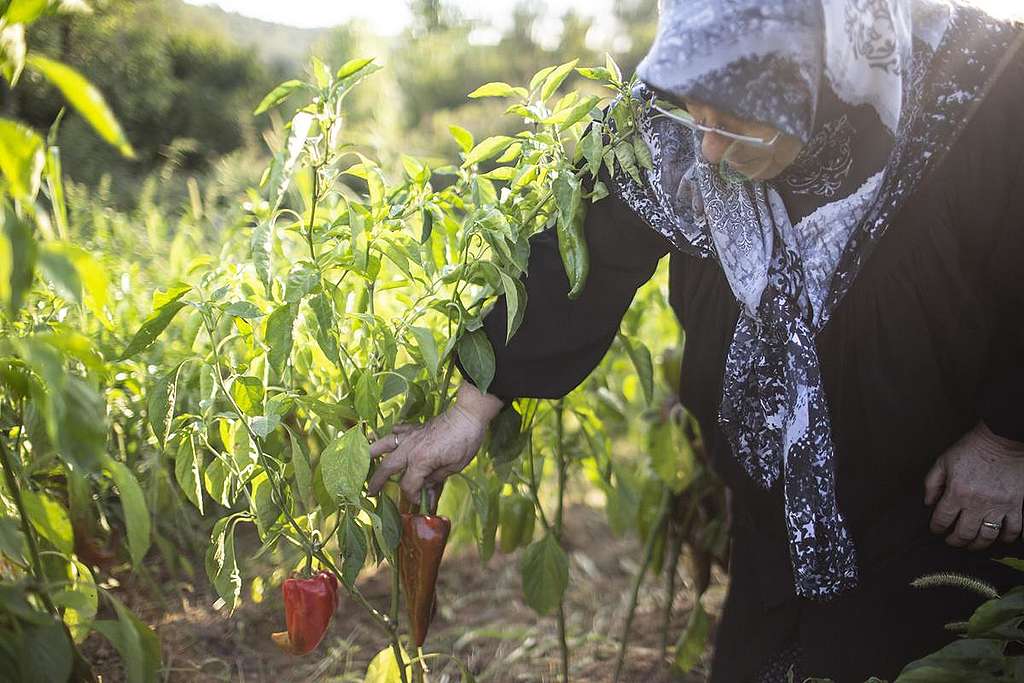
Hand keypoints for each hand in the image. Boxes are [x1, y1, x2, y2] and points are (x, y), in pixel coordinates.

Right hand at [367, 381, 503, 499]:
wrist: (469, 415)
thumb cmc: (465, 441)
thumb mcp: (454, 467)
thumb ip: (436, 479)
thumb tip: (427, 492)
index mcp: (420, 461)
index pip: (408, 484)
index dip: (411, 496)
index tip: (418, 502)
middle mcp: (410, 448)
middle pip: (387, 467)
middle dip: (376, 481)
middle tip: (369, 492)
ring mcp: (410, 436)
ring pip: (383, 444)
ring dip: (371, 454)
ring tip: (362, 461)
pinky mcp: (415, 427)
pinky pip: (397, 431)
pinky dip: (391, 436)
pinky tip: (390, 440)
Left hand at [925, 421, 1023, 549]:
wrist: (1002, 439)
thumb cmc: (973, 448)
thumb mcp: (943, 461)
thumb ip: (932, 483)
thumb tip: (928, 503)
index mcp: (957, 492)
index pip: (942, 520)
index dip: (936, 528)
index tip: (936, 530)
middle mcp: (978, 503)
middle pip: (964, 533)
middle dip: (955, 541)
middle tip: (952, 541)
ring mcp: (999, 506)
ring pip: (988, 536)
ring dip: (978, 544)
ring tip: (973, 543)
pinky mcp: (1017, 505)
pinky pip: (1015, 529)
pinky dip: (1008, 537)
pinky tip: (1001, 538)